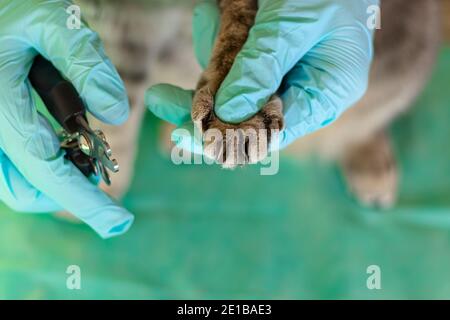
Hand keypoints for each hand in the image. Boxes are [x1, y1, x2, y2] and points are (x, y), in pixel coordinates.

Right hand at [0, 0, 132, 237]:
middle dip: (68, 193)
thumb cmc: (10, 8)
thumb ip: (83, 62)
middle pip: (23, 189)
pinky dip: (40, 168)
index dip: (84, 200)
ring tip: (86, 159)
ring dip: (53, 182)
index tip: (119, 222)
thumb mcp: (50, 21)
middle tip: (104, 176)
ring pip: (13, 184)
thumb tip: (115, 115)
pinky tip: (65, 144)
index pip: (45, 169)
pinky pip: (10, 167)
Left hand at [146, 0, 376, 150]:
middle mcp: (306, 92)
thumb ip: (262, 67)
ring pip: (237, 88)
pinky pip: (239, 62)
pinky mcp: (273, 59)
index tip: (185, 130)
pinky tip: (210, 15)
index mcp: (325, 93)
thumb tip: (226, 112)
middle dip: (202, 102)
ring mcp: (289, 76)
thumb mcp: (294, 23)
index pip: (270, 133)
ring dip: (211, 61)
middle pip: (245, 115)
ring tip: (205, 18)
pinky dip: (221, 42)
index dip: (226, 137)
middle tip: (159, 99)